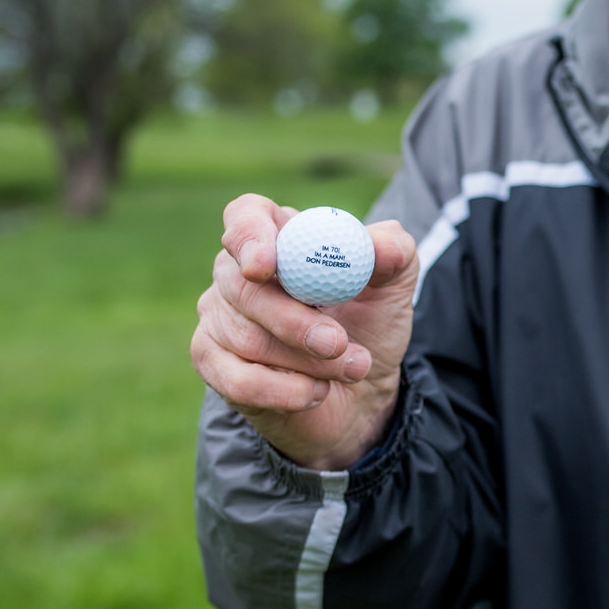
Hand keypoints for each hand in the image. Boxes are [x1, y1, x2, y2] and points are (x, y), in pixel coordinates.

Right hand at [191, 193, 417, 469]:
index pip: (246, 216)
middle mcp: (238, 273)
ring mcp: (220, 318)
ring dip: (308, 361)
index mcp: (279, 238)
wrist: (364, 390)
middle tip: (336, 342)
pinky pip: (236, 379)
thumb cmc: (370, 324)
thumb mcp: (394, 286)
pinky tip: (317, 392)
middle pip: (242, 287)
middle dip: (293, 320)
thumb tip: (382, 246)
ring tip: (354, 368)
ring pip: (246, 338)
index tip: (266, 265)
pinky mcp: (213, 363)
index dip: (249, 235)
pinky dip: (282, 390)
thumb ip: (395, 254)